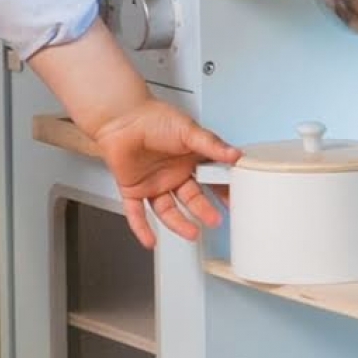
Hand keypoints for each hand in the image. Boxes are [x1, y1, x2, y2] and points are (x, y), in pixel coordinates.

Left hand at [91, 99, 239, 248]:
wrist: (121, 115)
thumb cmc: (153, 117)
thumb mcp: (188, 130)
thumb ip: (212, 145)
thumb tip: (236, 155)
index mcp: (189, 160)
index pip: (210, 181)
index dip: (221, 193)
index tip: (234, 203)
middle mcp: (173, 174)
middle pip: (191, 199)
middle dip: (203, 211)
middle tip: (215, 220)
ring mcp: (154, 184)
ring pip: (168, 210)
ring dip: (179, 224)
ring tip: (192, 233)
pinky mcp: (133, 190)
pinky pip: (137, 213)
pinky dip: (142, 228)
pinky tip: (150, 241)